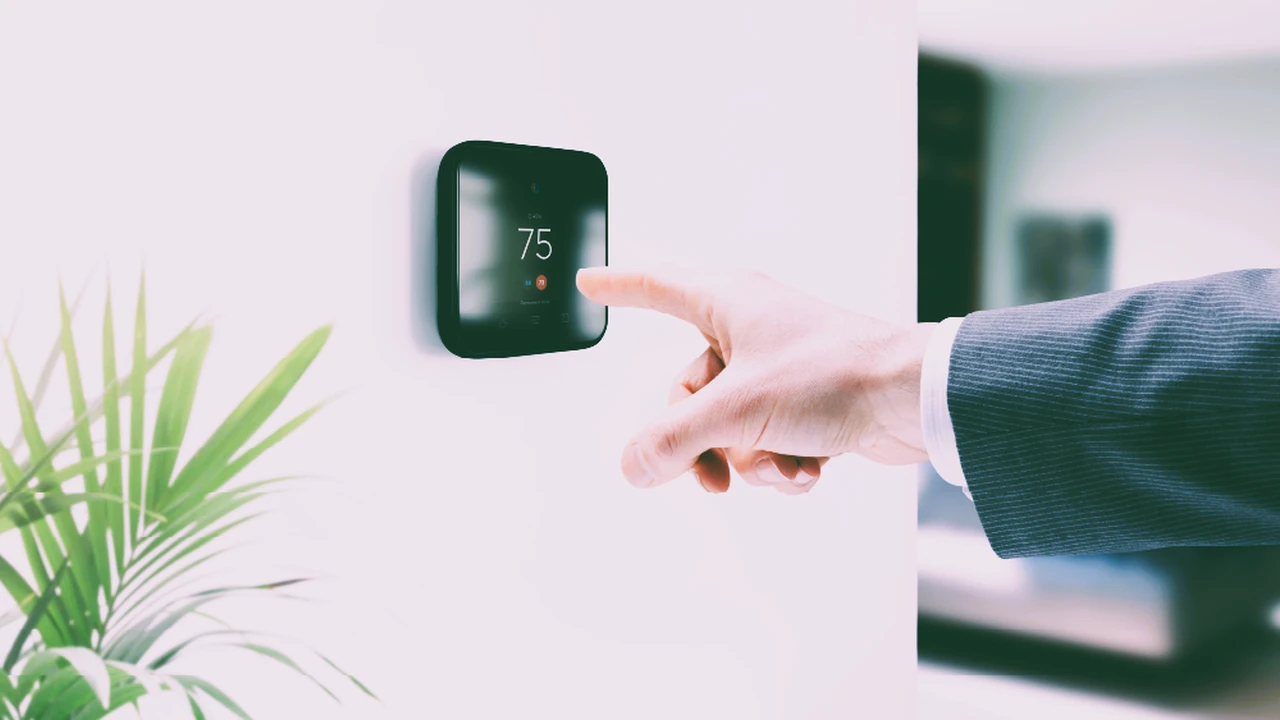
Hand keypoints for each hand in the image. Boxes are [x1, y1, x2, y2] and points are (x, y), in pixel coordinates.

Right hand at [576, 266, 933, 493]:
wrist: (914, 400)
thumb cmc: (835, 374)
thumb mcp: (736, 410)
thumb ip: (673, 440)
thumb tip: (634, 466)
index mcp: (728, 302)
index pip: (656, 286)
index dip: (619, 285)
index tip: (589, 280)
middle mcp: (751, 329)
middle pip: (689, 392)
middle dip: (702, 442)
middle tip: (711, 472)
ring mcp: (779, 368)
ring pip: (729, 426)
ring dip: (751, 459)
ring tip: (783, 462)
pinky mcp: (808, 404)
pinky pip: (768, 442)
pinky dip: (784, 464)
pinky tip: (810, 467)